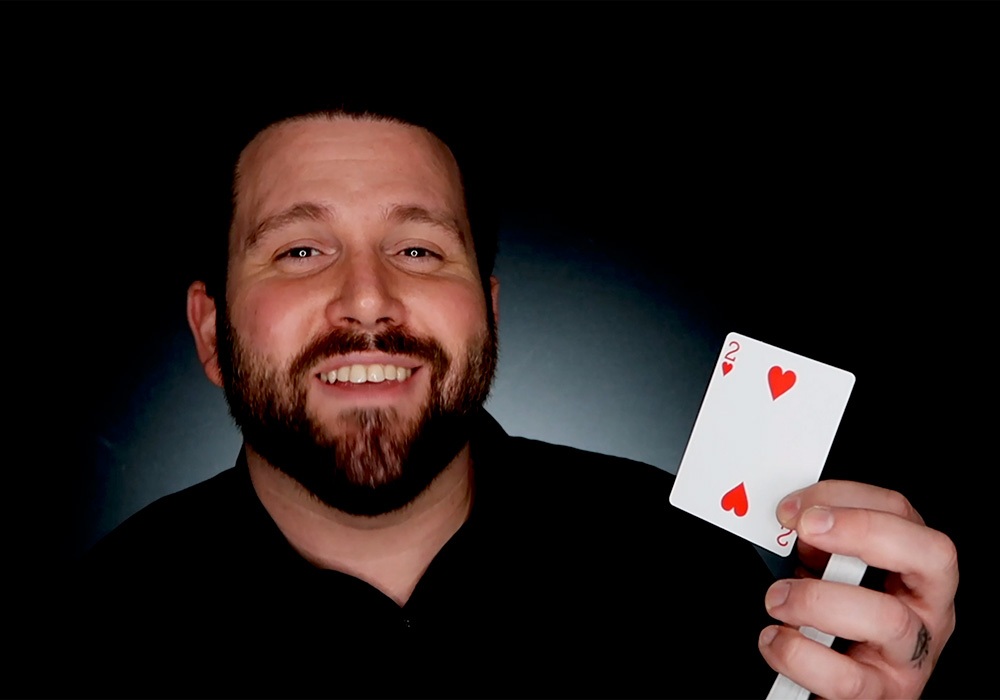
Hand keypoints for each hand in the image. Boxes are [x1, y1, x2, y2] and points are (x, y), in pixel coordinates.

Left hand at [757, 479, 957, 698]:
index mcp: (915, 570)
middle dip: (863, 531)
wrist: (832, 687)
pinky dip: (799, 653)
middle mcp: (927, 610)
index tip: (797, 507)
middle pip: (931, 556)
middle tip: (805, 529)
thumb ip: (820, 545)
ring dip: (818, 599)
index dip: (848, 499)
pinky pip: (848, 678)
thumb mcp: (830, 574)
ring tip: (778, 598)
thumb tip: (790, 520)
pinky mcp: (882, 696)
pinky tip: (775, 639)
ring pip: (888, 619)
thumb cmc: (832, 624)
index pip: (902, 513)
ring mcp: (911, 656)